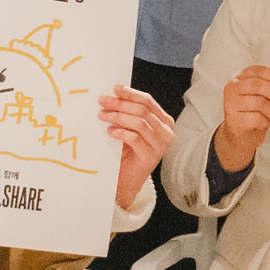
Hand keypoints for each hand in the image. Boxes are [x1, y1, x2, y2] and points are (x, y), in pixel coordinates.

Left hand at [98, 84, 174, 208]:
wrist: (126, 180)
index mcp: (164, 121)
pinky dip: (121, 132)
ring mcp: (162, 145)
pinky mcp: (152, 157)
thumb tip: (113, 94)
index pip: (148, 101)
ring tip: (102, 115)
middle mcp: (167, 132)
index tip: (114, 89)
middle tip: (102, 101)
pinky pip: (135, 138)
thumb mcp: (130, 127)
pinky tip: (110, 131)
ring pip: (139, 122)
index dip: (131, 93)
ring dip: (118, 116)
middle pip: (143, 110)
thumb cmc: (127, 152)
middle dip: (120, 103)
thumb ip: (128, 112)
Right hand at [214, 64, 269, 173]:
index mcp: (240, 77)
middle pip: (258, 85)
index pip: (259, 71)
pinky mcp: (233, 120)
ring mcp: (230, 104)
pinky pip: (257, 119)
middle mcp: (232, 88)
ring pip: (259, 103)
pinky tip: (264, 123)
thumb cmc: (253, 112)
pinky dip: (266, 122)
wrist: (239, 136)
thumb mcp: (263, 96)